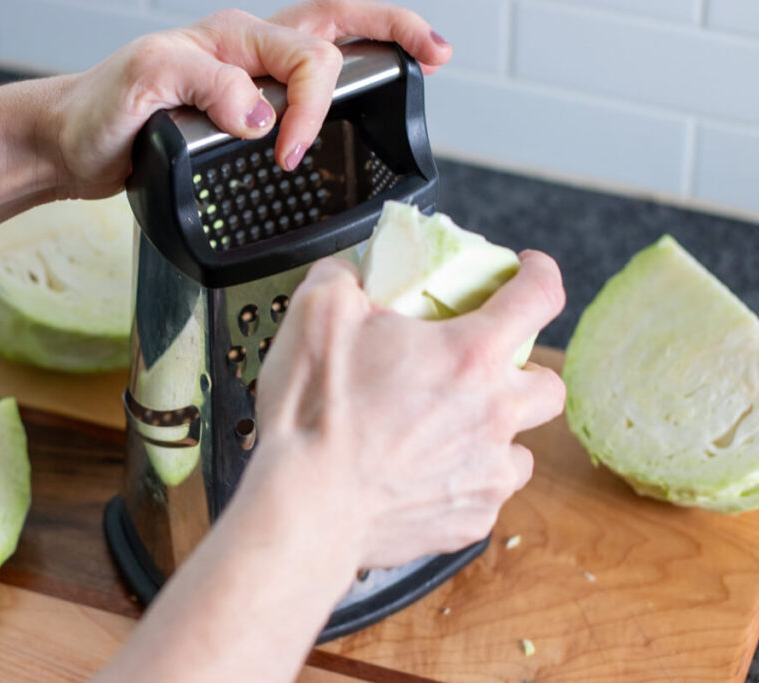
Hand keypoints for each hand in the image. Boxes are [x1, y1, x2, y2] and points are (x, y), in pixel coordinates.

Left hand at [51, 0, 451, 198]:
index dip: (310, 107)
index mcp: (230, 39)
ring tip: (423, 52)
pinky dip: (342, 85)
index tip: (288, 152)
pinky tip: (357, 99)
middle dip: (392, 30)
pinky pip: (305, 84)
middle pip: (335, 23)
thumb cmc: (98, 112)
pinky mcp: (242, 109)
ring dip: (381, 40)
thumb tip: (260, 113)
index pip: (303, 58)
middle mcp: (245, 51)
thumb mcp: (140, 85)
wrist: (72, 143)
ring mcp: (247, 77)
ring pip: (328, 44)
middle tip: (436, 53)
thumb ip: (202, 84)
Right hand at [251, 251, 565, 569]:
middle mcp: (494, 414)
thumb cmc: (314, 414)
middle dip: (526, 371)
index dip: (538, 273)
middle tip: (483, 370)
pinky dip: (463, 480)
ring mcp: (487, 473)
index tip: (528, 272)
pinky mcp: (470, 519)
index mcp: (469, 355)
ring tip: (450, 430)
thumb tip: (348, 272)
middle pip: (550, 385)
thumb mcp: (317, 313)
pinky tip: (423, 474)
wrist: (303, 507)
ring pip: (522, 449)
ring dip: (497, 434)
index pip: (539, 296)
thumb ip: (342, 276)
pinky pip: (484, 494)